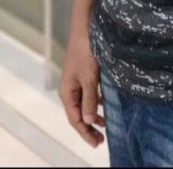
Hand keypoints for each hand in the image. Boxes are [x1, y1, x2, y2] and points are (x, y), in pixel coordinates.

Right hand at [58, 32, 104, 146]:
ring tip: (105, 125)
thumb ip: (89, 100)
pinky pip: (89, 93)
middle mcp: (70, 88)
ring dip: (93, 115)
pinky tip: (104, 104)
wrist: (85, 28)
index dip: (85, 133)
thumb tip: (89, 121)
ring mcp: (76, 81)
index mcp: (67, 92)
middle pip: (78, 113)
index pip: (75, 119)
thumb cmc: (85, 52)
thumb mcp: (89, 78)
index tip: (97, 143)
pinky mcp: (84, 73)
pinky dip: (96, 101)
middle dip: (89, 127)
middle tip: (101, 140)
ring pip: (84, 104)